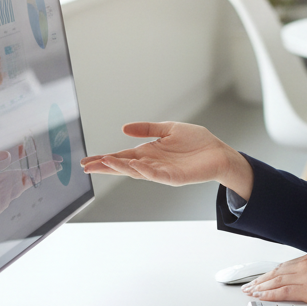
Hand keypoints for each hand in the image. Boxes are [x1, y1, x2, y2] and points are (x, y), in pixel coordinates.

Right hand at [80, 122, 251, 196]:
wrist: (219, 152)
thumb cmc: (197, 142)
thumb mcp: (169, 129)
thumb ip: (148, 129)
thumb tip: (124, 128)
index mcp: (149, 152)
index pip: (122, 156)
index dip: (105, 158)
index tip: (87, 161)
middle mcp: (152, 163)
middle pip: (124, 166)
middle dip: (106, 166)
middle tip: (87, 166)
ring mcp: (162, 172)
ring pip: (137, 171)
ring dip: (121, 167)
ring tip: (105, 162)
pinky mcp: (174, 177)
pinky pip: (156, 174)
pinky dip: (144, 170)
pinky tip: (133, 165)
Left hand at [243, 253, 306, 305]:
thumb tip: (301, 280)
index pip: (283, 266)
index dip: (268, 274)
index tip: (259, 279)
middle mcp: (306, 265)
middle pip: (276, 272)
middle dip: (260, 280)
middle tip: (248, 287)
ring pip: (277, 281)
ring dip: (261, 287)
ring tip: (250, 292)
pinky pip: (284, 292)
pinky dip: (270, 294)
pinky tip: (261, 297)